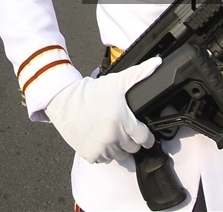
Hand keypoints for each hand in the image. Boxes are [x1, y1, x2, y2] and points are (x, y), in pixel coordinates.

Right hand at [44, 57, 160, 163]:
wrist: (65, 101)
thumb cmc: (92, 92)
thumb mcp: (117, 81)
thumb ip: (139, 74)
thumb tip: (157, 63)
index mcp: (122, 120)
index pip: (144, 138)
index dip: (146, 136)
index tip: (143, 134)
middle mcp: (113, 136)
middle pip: (132, 148)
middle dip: (130, 140)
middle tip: (122, 128)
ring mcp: (101, 147)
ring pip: (119, 156)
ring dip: (117, 147)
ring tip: (110, 133)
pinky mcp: (90, 154)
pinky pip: (103, 159)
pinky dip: (103, 152)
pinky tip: (99, 139)